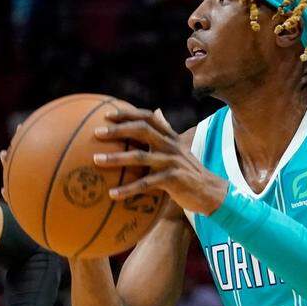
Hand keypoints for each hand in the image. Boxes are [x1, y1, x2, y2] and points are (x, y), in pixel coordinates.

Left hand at [92, 107, 228, 215]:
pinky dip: (128, 189)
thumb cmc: (189, 172)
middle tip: (96, 133)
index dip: (128, 113)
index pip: (149, 117)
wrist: (210, 193)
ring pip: (140, 156)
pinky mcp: (173, 179)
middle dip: (118, 130)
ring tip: (96, 160)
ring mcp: (172, 161)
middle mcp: (171, 145)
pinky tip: (112, 195)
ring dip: (116, 158)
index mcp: (171, 137)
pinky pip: (146, 183)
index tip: (107, 114)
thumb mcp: (178, 150)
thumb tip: (157, 110)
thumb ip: (165, 132)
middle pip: (142, 130)